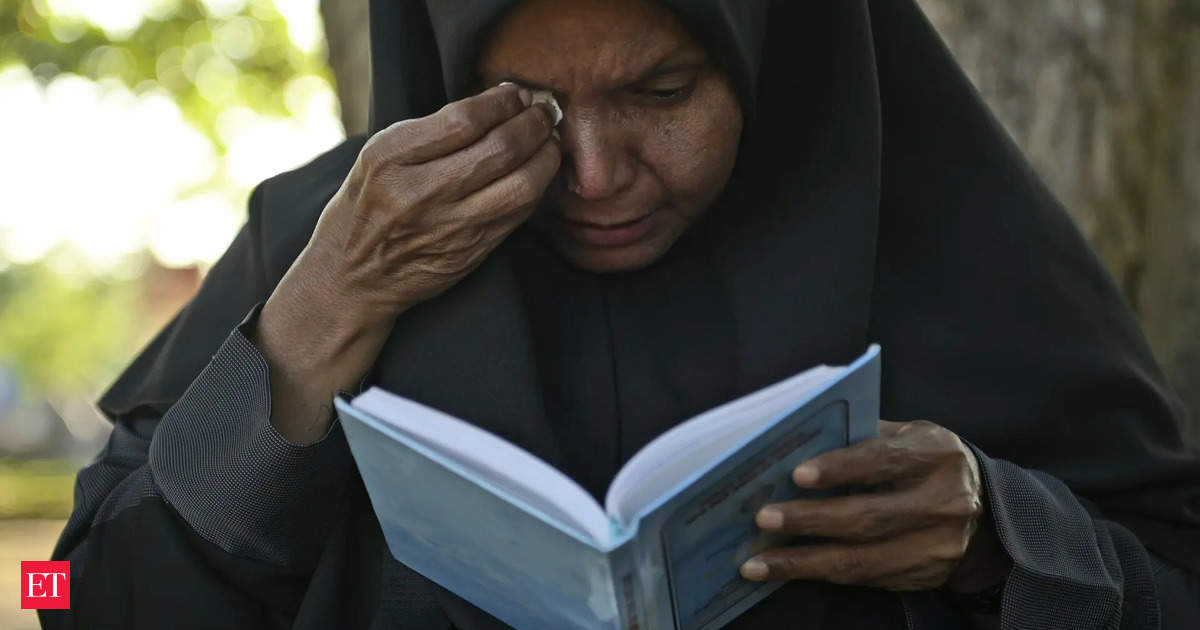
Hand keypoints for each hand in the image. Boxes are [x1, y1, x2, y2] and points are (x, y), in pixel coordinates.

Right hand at [256, 83, 560, 443]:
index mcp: (390, 159)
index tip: (516, 93)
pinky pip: (519, 214)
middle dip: (533, 124)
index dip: (502, 102)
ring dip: (546, 157)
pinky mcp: (471, 252)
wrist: (352, 277)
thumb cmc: (366, 207)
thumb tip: (495, 104)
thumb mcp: (378, 158)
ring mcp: (449, 227)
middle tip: (544, 112)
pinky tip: (539, 173)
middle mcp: (419, 193)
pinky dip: (537, 188)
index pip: (463, 119)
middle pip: (500, 149)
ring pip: (521, 185)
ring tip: (549, 141)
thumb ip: (429, 132)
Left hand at [739, 420, 985, 590]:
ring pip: (861, 559)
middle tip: (764, 518)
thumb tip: (799, 440)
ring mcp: (936, 546)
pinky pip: (863, 578)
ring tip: (757, 562)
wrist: (985, 513)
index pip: (885, 460)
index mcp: (937, 454)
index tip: (797, 475)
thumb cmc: (925, 461)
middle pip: (869, 517)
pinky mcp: (922, 576)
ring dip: (803, 562)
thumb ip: (864, 435)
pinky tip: (784, 571)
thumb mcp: (908, 435)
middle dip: (810, 520)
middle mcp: (944, 503)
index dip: (841, 468)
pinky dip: (818, 575)